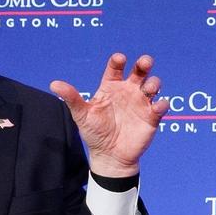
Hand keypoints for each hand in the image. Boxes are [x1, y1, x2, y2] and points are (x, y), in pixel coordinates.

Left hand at [51, 53, 167, 178]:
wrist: (109, 156)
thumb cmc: (94, 133)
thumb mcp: (81, 114)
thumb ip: (72, 98)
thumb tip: (54, 84)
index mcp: (111, 87)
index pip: (116, 68)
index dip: (118, 61)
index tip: (120, 59)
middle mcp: (128, 91)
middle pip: (139, 72)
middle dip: (144, 64)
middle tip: (145, 62)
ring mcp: (141, 103)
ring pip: (152, 85)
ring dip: (154, 83)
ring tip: (149, 88)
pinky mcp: (151, 116)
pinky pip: (160, 106)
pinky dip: (161, 104)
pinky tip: (157, 105)